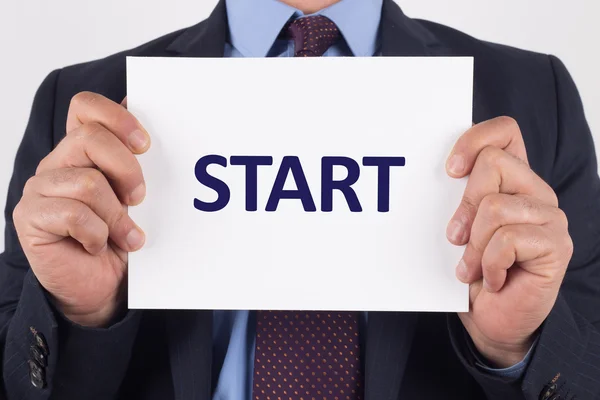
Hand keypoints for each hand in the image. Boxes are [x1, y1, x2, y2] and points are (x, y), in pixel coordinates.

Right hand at [13, 92, 149, 327]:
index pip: (86, 108)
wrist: (102, 286)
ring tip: (124, 235)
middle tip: (138, 198)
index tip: (144, 145)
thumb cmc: (119, 237)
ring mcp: (39, 189)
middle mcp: (57, 163)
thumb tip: (143, 124)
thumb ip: (133, 163)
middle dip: (126, 170)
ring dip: (115, 215)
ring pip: (87, 182)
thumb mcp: (133, 196)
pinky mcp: (29, 217)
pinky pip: (72, 214)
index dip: (116, 117)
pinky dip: (96, 234)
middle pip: (90, 139)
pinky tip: (97, 246)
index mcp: (81, 151)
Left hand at [446, 117, 572, 366]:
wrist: (492, 319)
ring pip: (495, 206)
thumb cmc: (474, 270)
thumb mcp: (459, 227)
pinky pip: (507, 239)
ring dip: (474, 245)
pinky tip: (494, 278)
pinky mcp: (557, 245)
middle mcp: (535, 191)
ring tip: (472, 266)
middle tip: (457, 238)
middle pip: (493, 164)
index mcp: (512, 180)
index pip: (505, 132)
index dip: (475, 139)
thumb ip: (458, 199)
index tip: (450, 170)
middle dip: (464, 206)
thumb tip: (443, 174)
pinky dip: (489, 263)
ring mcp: (550, 217)